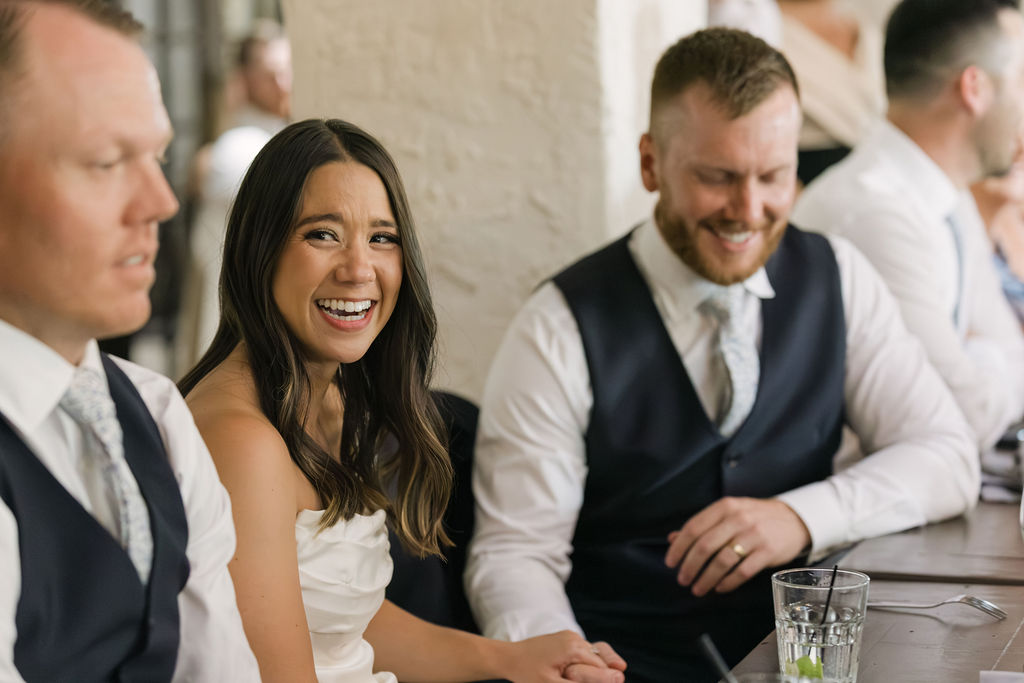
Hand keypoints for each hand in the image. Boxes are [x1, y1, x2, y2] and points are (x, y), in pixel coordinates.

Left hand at [505, 632, 625, 682]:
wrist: (507, 657)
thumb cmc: (527, 673)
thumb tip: (608, 680)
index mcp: (573, 647)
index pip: (601, 664)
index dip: (608, 677)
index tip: (617, 682)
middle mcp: (573, 638)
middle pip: (600, 655)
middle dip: (608, 668)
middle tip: (619, 673)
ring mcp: (568, 636)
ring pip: (593, 652)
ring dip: (598, 665)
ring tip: (610, 671)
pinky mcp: (564, 639)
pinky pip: (583, 650)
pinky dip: (588, 660)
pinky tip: (585, 671)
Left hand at [664, 497, 809, 596]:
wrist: (794, 519)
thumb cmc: (754, 518)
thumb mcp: (728, 513)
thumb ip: (702, 525)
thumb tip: (672, 539)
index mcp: (724, 507)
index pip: (694, 527)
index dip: (679, 547)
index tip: (670, 563)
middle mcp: (738, 518)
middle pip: (705, 546)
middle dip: (689, 566)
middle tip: (682, 580)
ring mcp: (754, 535)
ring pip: (722, 561)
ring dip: (706, 578)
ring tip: (697, 589)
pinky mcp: (768, 552)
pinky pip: (743, 571)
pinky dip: (728, 582)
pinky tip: (719, 588)